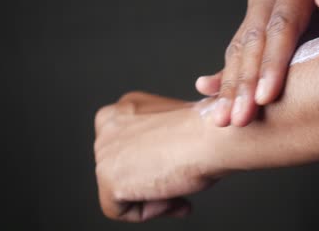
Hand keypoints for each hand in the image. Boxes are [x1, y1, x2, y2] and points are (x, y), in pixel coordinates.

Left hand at [94, 92, 221, 221]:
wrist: (214, 134)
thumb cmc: (207, 129)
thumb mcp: (176, 127)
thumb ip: (158, 140)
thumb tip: (157, 164)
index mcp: (125, 108)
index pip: (125, 147)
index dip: (151, 165)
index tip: (174, 171)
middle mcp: (108, 124)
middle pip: (120, 168)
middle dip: (150, 182)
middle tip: (179, 189)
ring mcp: (104, 149)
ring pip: (119, 189)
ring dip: (152, 197)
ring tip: (178, 192)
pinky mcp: (107, 176)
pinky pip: (118, 209)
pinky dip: (148, 211)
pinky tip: (170, 196)